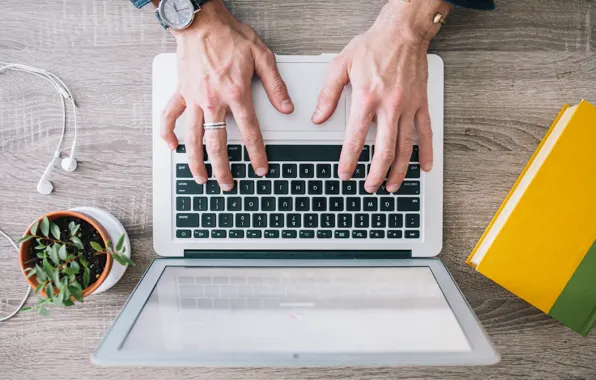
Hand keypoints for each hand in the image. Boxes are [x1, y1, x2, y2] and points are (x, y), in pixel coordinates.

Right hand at [160, 0, 293, 190]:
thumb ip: (275, 85)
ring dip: (196, 161)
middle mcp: (213, 101)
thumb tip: (286, 107)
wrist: (201, 21)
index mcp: (236, 94)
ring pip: (192, 138)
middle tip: (227, 184)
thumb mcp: (262, 56)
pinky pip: (169, 117)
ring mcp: (194, 99)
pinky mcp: (181, 92)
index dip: (256, 154)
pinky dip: (168, 133)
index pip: (250, 132)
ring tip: (201, 178)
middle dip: (223, 168)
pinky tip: (171, 147)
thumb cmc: (230, 36)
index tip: (260, 169)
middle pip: (217, 144)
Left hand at [312, 0, 449, 192]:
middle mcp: (389, 106)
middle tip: (370, 187)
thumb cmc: (373, 45)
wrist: (403, 31)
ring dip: (398, 170)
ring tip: (391, 185)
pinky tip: (424, 167)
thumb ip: (328, 95)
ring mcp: (408, 106)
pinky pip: (426, 132)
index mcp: (366, 98)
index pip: (355, 139)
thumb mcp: (341, 65)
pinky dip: (426, 152)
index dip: (349, 161)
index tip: (345, 174)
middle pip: (383, 150)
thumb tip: (319, 118)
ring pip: (405, 146)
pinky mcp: (421, 103)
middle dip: (375, 173)